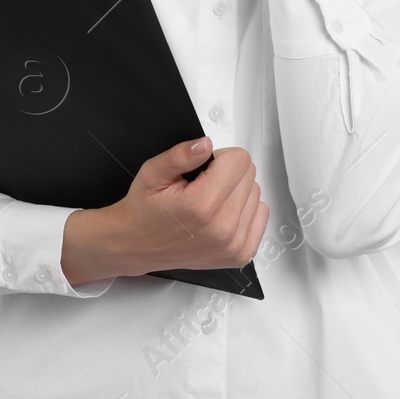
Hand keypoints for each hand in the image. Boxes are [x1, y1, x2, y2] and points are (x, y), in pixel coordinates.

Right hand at [62, 137, 268, 282]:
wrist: (138, 246)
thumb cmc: (145, 211)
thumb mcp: (152, 174)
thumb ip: (179, 156)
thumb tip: (205, 144)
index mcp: (202, 205)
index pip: (239, 160)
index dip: (218, 158)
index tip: (201, 169)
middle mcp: (223, 228)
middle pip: (249, 175)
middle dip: (227, 173)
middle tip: (201, 186)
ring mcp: (234, 244)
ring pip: (256, 193)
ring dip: (235, 192)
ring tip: (209, 202)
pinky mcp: (241, 254)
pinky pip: (261, 215)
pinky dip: (244, 210)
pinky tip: (221, 214)